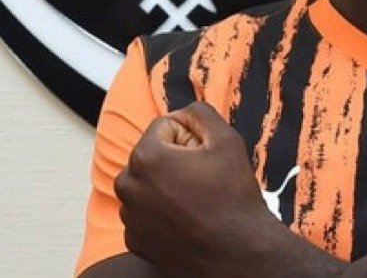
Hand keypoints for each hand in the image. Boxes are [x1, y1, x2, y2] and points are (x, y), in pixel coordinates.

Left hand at [114, 102, 277, 276]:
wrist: (237, 253)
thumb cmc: (232, 197)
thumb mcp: (226, 139)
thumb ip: (200, 112)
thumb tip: (185, 112)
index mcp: (145, 156)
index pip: (165, 127)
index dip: (191, 139)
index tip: (206, 158)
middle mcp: (128, 185)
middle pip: (153, 155)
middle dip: (175, 161)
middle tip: (204, 180)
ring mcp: (129, 216)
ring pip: (148, 184)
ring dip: (167, 187)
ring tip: (197, 202)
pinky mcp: (134, 240)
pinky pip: (146, 213)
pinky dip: (162, 213)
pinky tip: (187, 221)